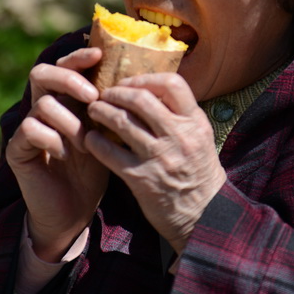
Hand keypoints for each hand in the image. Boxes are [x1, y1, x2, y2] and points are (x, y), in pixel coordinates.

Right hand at [6, 48, 109, 261]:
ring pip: (42, 104)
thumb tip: (136, 76)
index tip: (99, 54)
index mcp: (66, 99)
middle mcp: (44, 107)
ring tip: (86, 143)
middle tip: (92, 97)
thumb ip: (111, 106)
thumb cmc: (97, 167)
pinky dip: (51, 139)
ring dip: (69, 121)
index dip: (78, 56)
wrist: (76, 209)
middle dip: (69, 79)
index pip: (65, 65)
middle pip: (42, 73)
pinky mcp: (18, 149)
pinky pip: (29, 129)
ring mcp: (28, 127)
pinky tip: (64, 155)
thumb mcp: (108, 132)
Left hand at [86, 73, 226, 253]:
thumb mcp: (200, 138)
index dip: (146, 78)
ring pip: (122, 122)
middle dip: (117, 92)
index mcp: (195, 122)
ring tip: (94, 110)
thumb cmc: (199, 172)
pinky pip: (110, 153)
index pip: (172, 84)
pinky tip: (90, 139)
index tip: (130, 83)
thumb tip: (152, 88)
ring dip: (102, 111)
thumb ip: (181, 115)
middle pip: (141, 99)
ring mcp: (159, 157)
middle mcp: (178, 136)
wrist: (203, 215)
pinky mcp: (141, 179)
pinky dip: (95, 142)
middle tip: (105, 94)